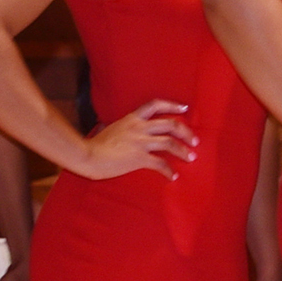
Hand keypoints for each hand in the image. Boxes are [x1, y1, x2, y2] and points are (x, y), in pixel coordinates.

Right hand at [70, 97, 196, 182]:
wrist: (87, 155)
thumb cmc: (94, 144)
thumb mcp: (109, 129)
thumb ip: (119, 127)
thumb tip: (116, 128)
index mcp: (132, 119)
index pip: (155, 105)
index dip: (172, 105)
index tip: (184, 107)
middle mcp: (139, 127)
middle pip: (170, 124)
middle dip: (186, 132)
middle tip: (194, 140)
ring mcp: (140, 142)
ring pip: (170, 143)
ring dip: (183, 151)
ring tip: (191, 157)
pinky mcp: (139, 158)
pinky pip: (160, 164)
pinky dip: (169, 170)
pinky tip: (173, 176)